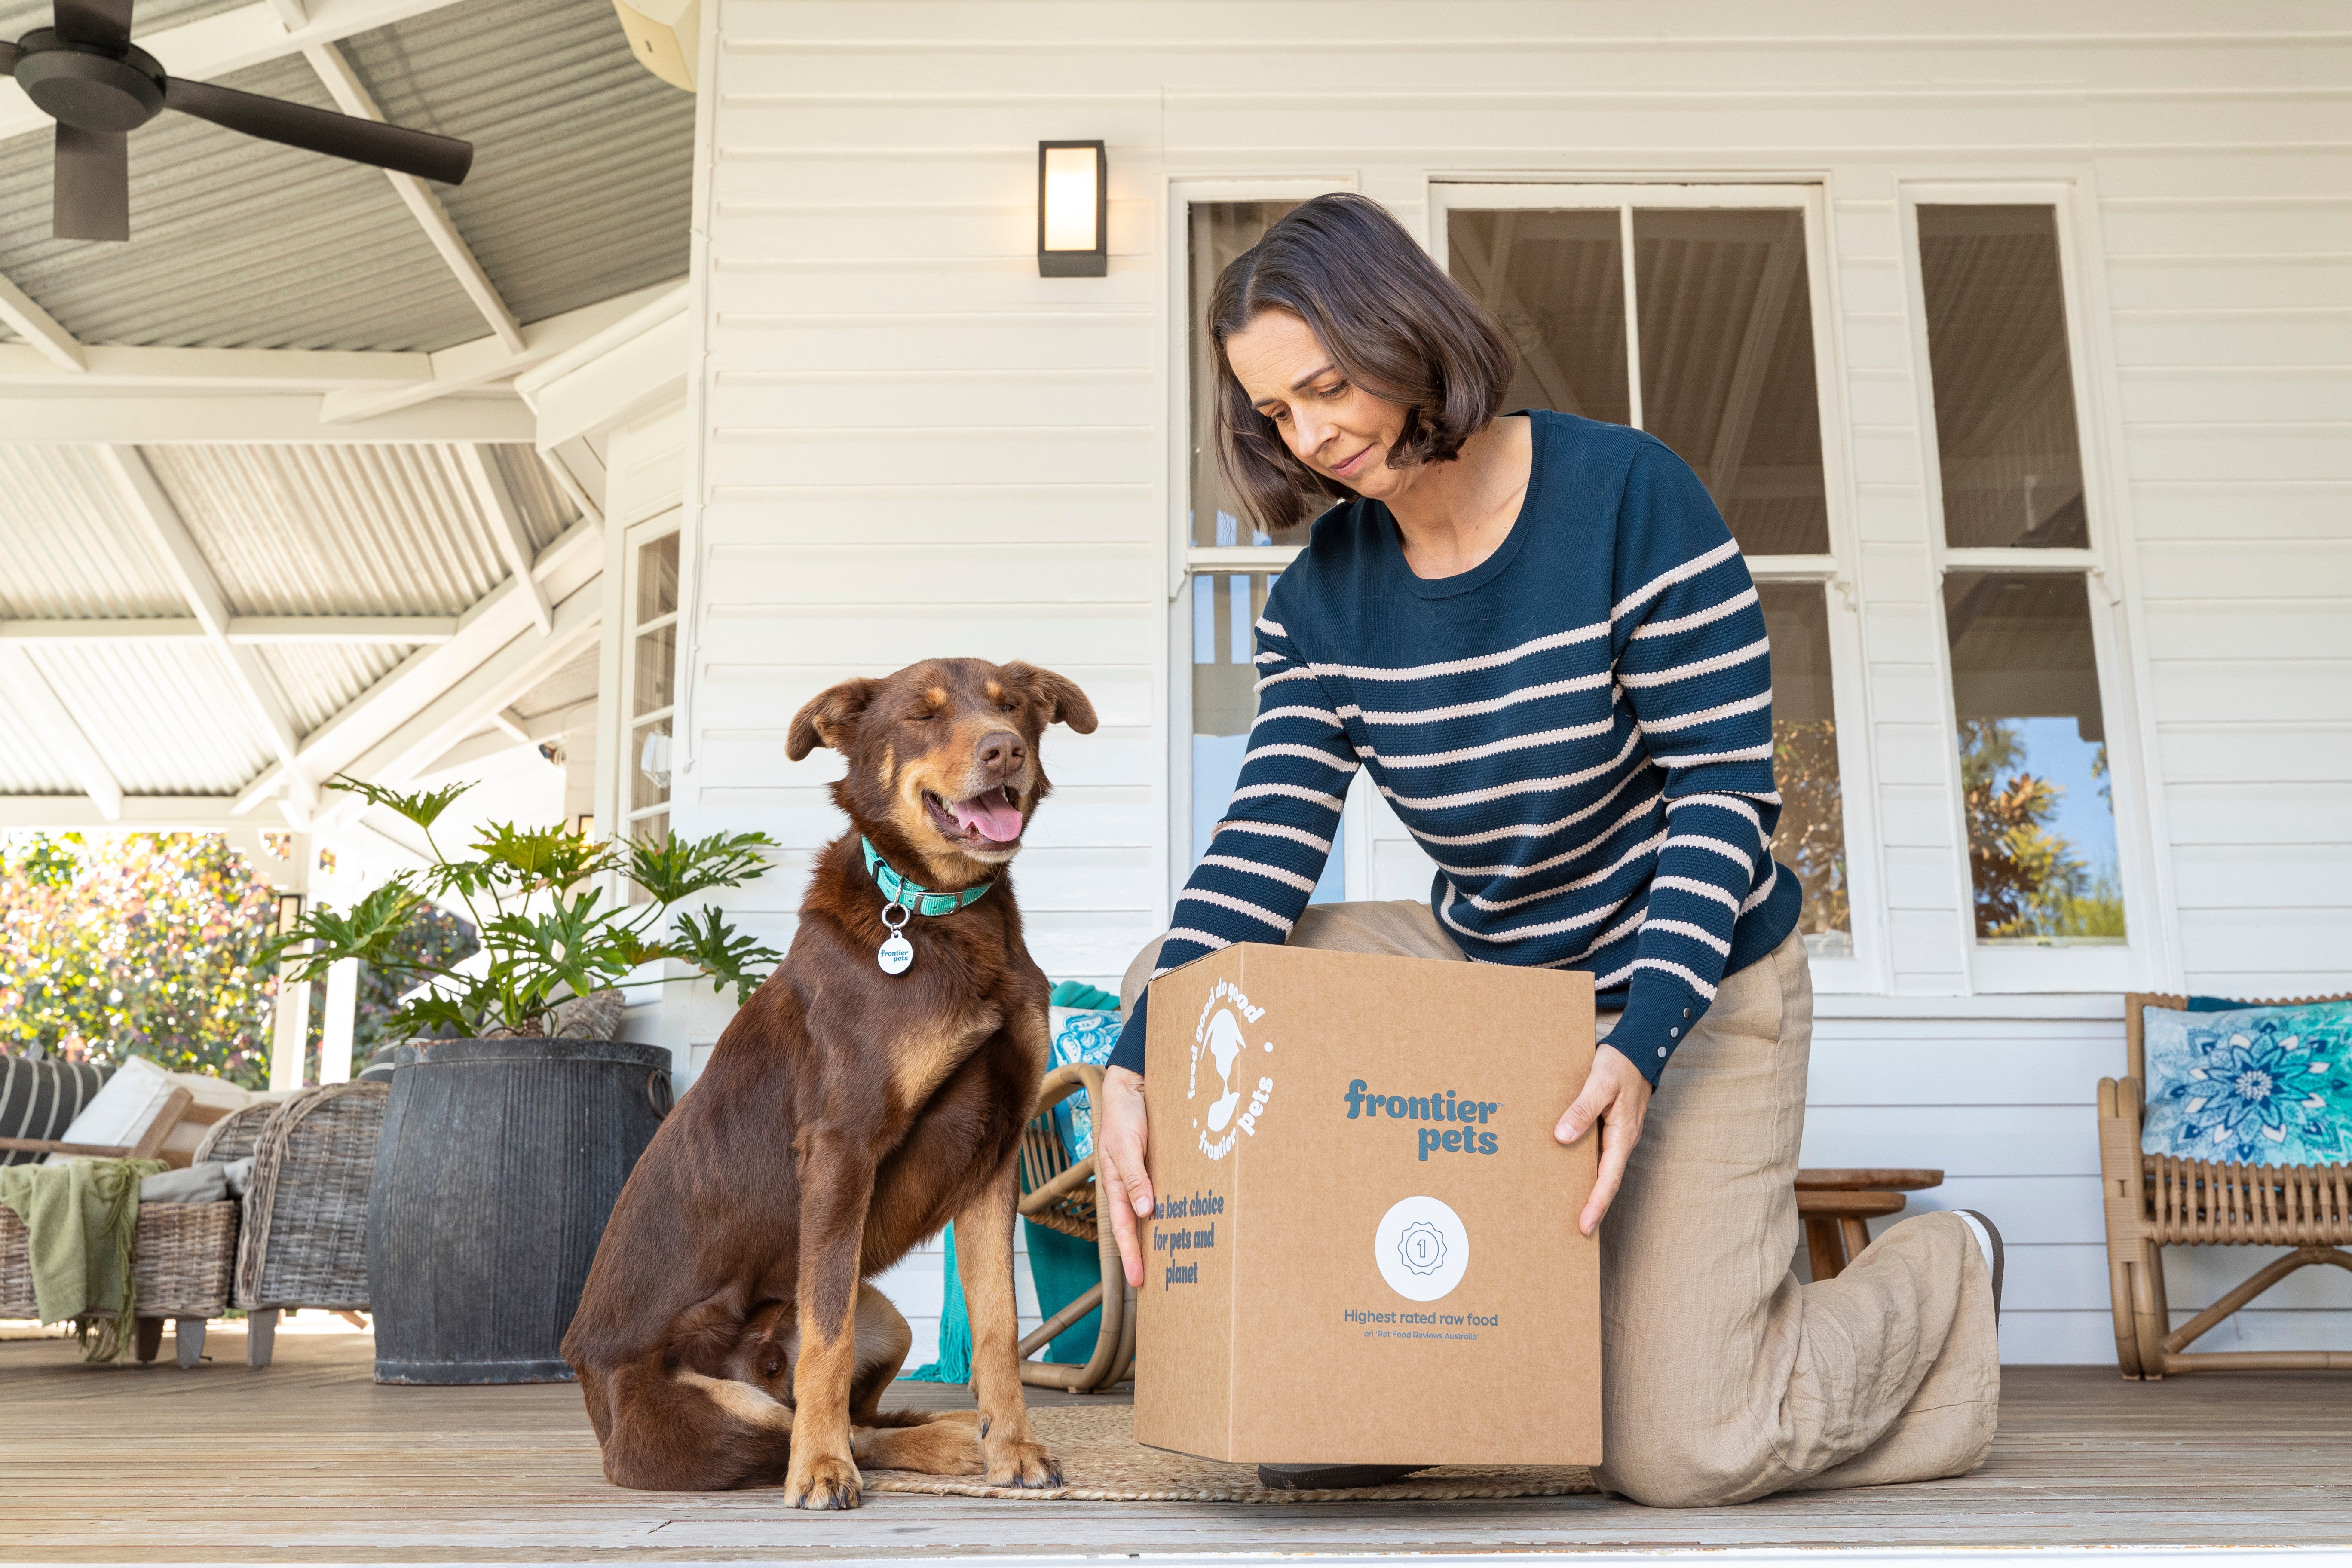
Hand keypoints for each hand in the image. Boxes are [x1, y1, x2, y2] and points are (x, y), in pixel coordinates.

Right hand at [1095, 1065, 1153, 1288]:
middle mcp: (1130, 1186)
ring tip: (1173, 1261)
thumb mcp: (1124, 1146)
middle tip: (1155, 1284)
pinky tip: (1185, 1222)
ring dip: (1160, 1236)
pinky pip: (1167, 1193)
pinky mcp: (1159, 1168)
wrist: (1133, 1085)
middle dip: (1144, 1256)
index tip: (1138, 1281)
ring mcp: (1145, 1178)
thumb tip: (1144, 1212)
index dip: (1131, 1256)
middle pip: (1136, 1228)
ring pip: (1152, 1215)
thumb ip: (1134, 1178)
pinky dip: (1173, 1210)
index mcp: (1115, 1185)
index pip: (1123, 1229)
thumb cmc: (1123, 1114)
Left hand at [1553, 1044, 1652, 1235]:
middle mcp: (1621, 1141)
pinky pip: (1596, 1154)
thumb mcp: (1599, 1083)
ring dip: (1586, 1188)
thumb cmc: (1620, 1065)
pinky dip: (1583, 1167)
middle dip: (1591, 1206)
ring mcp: (1617, 1136)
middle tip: (1571, 1230)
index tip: (1584, 1227)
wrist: (1638, 1049)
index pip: (1607, 1180)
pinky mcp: (1610, 1128)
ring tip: (1564, 1208)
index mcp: (1622, 1136)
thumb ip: (1581, 1109)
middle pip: (1605, 1182)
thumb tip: (1561, 1137)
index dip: (1596, 1205)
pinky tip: (1566, 1170)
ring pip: (1600, 1169)